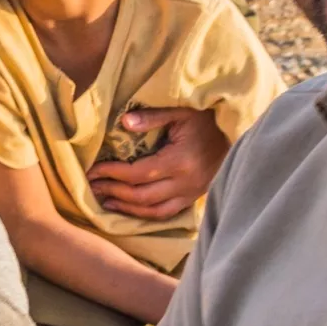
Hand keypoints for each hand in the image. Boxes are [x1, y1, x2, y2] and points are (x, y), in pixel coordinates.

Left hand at [87, 106, 226, 219]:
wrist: (235, 131)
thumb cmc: (206, 119)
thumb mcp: (181, 111)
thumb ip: (152, 117)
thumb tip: (124, 122)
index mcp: (180, 161)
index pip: (138, 173)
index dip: (112, 173)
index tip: (92, 170)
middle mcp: (185, 182)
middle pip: (142, 196)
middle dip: (114, 192)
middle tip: (92, 187)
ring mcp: (191, 193)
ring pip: (154, 210)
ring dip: (127, 208)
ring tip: (106, 201)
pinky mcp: (194, 197)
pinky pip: (167, 213)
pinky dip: (146, 214)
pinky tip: (131, 209)